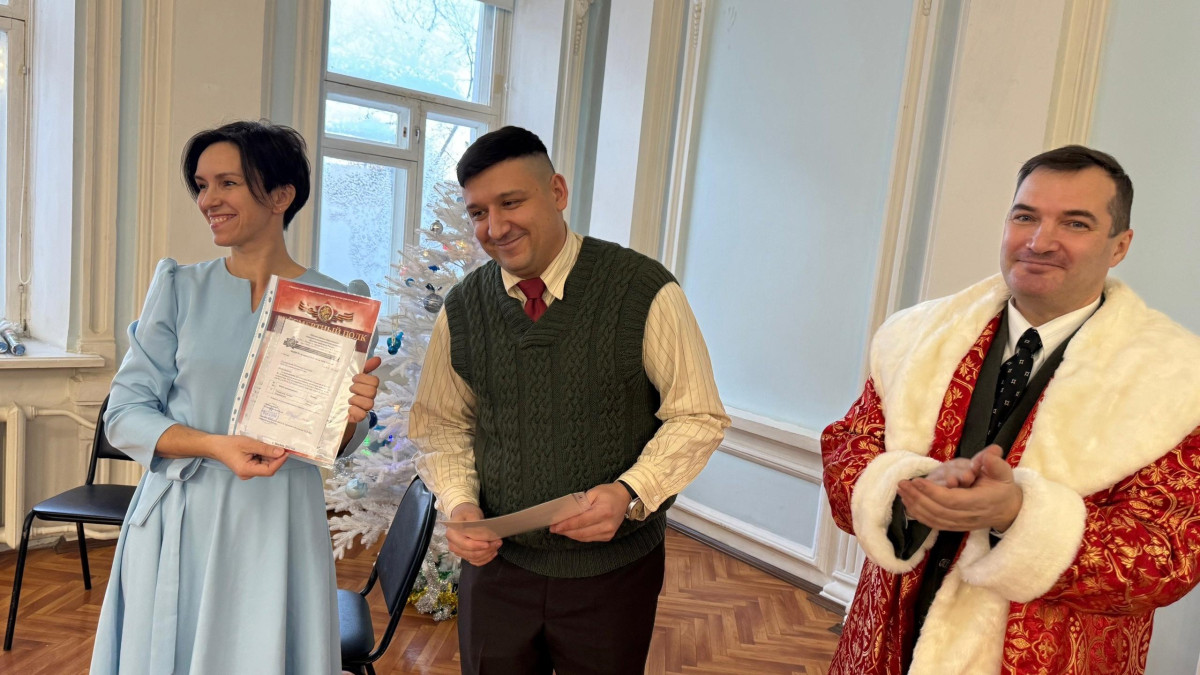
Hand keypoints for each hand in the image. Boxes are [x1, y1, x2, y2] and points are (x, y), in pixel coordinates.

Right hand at [210, 435, 288, 479]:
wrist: (215, 446)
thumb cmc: (229, 444)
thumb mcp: (249, 443)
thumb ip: (265, 448)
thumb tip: (281, 452)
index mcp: (246, 470)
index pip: (269, 470)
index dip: (279, 462)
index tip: (286, 452)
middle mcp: (248, 474)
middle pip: (268, 468)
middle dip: (275, 457)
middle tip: (281, 445)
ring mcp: (248, 472)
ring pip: (265, 465)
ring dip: (270, 455)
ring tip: (271, 444)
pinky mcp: (248, 468)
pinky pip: (260, 463)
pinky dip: (265, 455)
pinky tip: (264, 447)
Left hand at [346, 356, 381, 424]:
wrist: (335, 407)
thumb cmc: (345, 389)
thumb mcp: (353, 377)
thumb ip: (365, 367)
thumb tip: (378, 358)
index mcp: (369, 386)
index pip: (375, 381)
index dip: (363, 378)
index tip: (353, 378)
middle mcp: (369, 397)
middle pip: (372, 391)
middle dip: (358, 388)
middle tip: (350, 389)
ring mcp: (365, 408)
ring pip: (369, 403)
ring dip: (356, 400)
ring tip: (348, 400)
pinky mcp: (359, 418)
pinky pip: (362, 415)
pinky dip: (354, 411)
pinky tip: (348, 409)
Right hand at [446, 503, 500, 565]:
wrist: (464, 515)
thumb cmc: (467, 513)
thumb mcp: (471, 513)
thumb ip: (475, 523)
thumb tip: (482, 534)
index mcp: (452, 534)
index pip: (466, 544)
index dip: (478, 545)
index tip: (489, 543)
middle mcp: (453, 545)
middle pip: (471, 553)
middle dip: (486, 549)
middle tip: (498, 542)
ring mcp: (459, 552)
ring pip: (475, 558)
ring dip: (488, 554)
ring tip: (497, 544)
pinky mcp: (465, 555)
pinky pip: (476, 561)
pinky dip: (486, 558)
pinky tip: (493, 552)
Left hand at [549, 482, 628, 541]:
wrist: (624, 498)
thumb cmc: (608, 493)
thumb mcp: (593, 492)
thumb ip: (580, 503)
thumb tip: (565, 513)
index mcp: (604, 511)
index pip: (581, 521)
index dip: (566, 525)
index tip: (555, 526)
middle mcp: (607, 524)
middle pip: (581, 532)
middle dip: (566, 531)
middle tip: (554, 528)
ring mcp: (609, 532)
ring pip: (584, 538)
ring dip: (571, 535)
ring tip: (560, 530)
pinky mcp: (608, 536)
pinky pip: (590, 539)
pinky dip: (579, 536)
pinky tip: (572, 532)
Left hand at [897, 446, 1021, 532]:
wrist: (1008, 509)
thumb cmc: (1003, 486)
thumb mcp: (1003, 471)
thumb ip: (995, 463)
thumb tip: (988, 454)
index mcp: (981, 501)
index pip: (953, 500)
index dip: (933, 492)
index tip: (917, 480)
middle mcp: (970, 516)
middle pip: (939, 511)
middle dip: (917, 497)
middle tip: (902, 483)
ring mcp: (961, 524)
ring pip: (934, 519)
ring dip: (914, 505)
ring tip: (901, 491)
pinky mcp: (955, 527)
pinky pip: (933, 524)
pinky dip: (918, 515)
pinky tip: (907, 503)